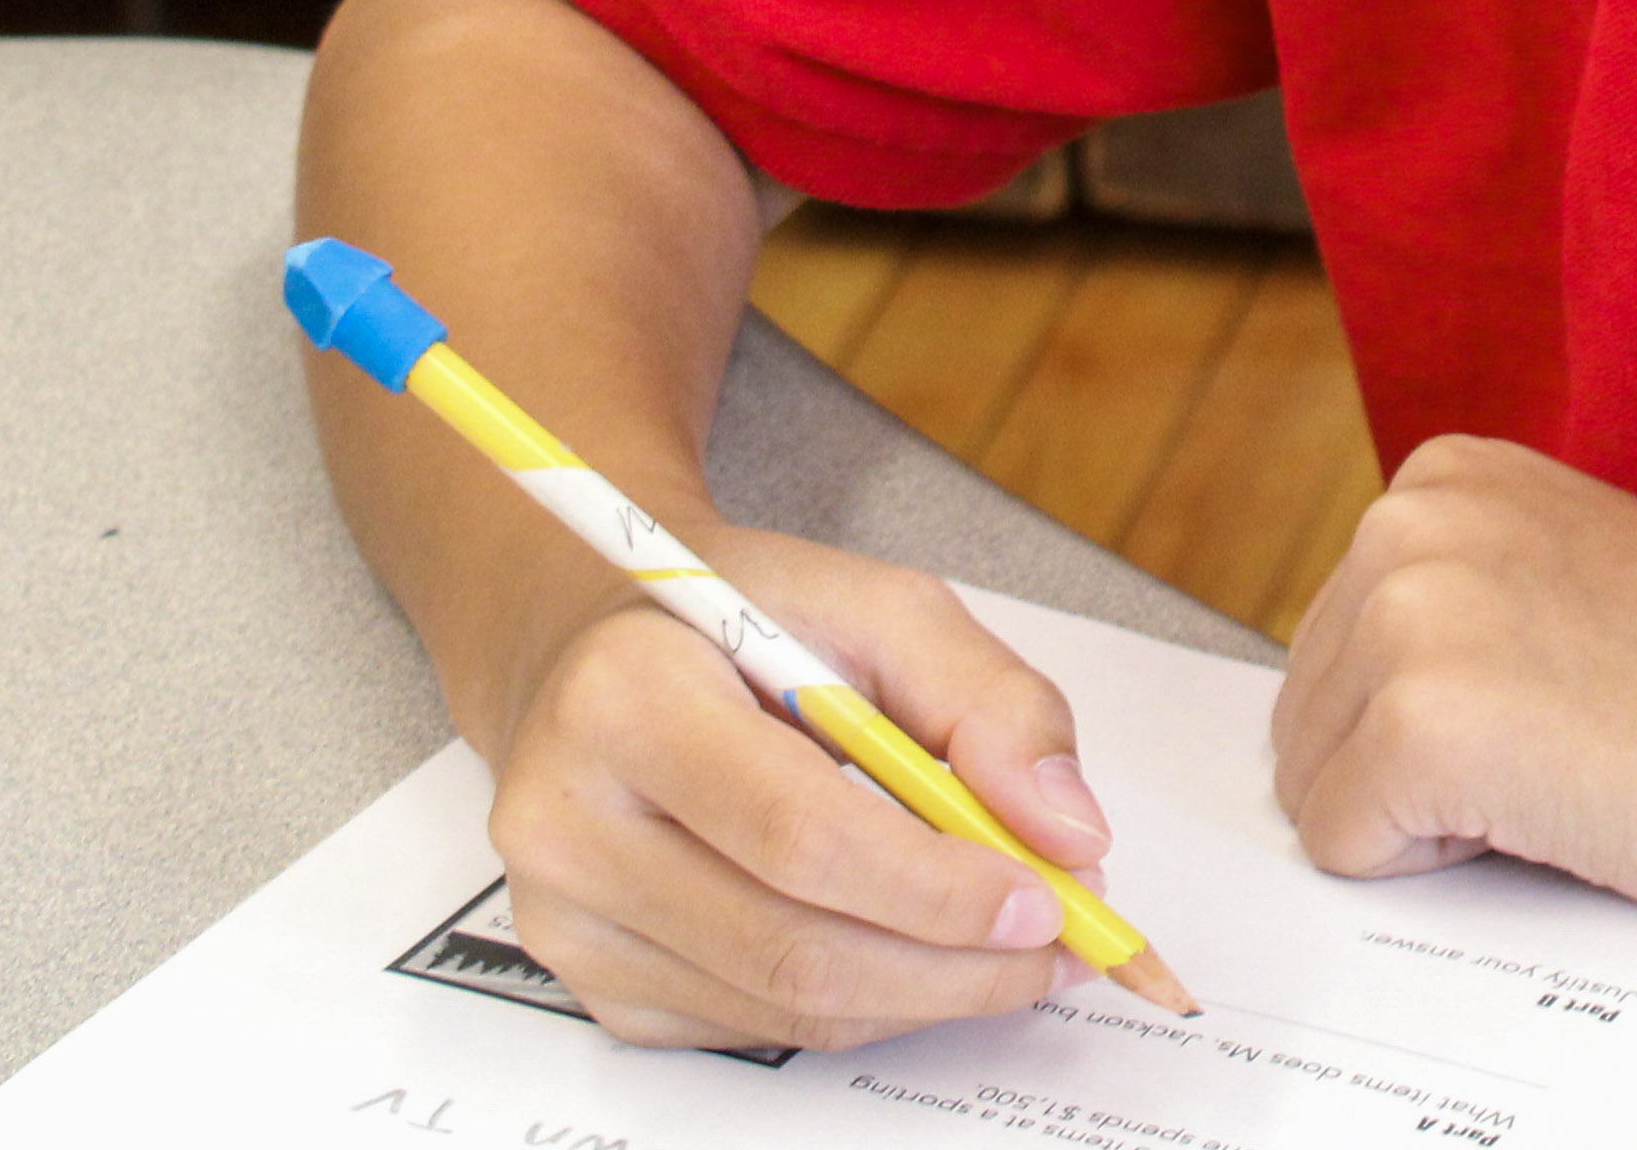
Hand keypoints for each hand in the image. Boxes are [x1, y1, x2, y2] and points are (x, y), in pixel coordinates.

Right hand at [483, 523, 1119, 1050]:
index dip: (935, 884)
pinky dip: (862, 1006)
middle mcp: (568, 821)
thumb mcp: (878, 607)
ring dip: (924, 994)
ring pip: (782, 1006)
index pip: (797, 833)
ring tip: (1012, 946)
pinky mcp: (591, 982)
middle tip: (1062, 940)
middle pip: (792, 944)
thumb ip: (991, 701)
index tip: (1046, 894)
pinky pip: (754, 1029)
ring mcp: (568, 919)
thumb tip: (1068, 831)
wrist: (602, 655)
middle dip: (954, 962)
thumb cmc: (742, 622)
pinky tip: (915, 953)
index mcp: (626, 698)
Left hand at [1268, 437, 1636, 927]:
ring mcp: (1408, 616)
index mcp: (1449, 474)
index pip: (1337, 637)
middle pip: (1308, 710)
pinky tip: (1545, 812)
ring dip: (1419, 815)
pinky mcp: (1416, 726)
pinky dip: (1428, 868)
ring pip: (1312, 781)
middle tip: (1559, 750)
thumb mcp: (1567, 572)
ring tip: (1555, 771)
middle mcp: (1410, 519)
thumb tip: (1348, 697)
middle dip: (1405, 767)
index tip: (1546, 701)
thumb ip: (1460, 594)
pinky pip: (1342, 847)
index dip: (1432, 710)